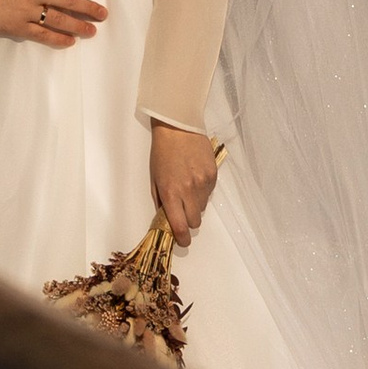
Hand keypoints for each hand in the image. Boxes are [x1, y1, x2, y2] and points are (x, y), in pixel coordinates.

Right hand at [0, 0, 105, 47]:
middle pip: (67, 0)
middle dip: (87, 7)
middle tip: (103, 14)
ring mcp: (28, 11)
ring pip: (59, 19)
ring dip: (78, 25)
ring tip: (92, 31)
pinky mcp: (19, 27)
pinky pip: (42, 34)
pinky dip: (57, 39)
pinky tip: (69, 42)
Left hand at [150, 122, 219, 245]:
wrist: (178, 128)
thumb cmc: (162, 152)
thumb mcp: (154, 179)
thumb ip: (161, 202)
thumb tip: (168, 220)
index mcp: (170, 193)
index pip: (179, 226)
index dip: (182, 238)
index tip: (183, 240)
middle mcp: (188, 190)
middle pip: (194, 222)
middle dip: (188, 220)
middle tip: (183, 211)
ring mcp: (203, 183)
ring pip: (203, 208)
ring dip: (195, 205)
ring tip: (188, 188)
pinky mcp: (213, 175)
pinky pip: (209, 193)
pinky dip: (203, 191)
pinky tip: (195, 177)